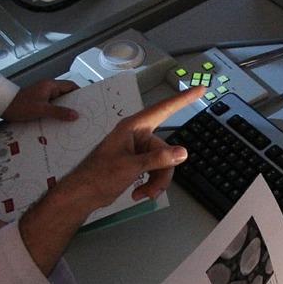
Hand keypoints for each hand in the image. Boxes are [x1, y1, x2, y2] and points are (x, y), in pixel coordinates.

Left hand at [2, 79, 79, 123]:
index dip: (80, 94)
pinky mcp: (38, 102)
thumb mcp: (41, 110)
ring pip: (59, 102)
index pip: (70, 86)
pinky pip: (52, 107)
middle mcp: (48, 88)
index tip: (88, 103)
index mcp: (50, 85)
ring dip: (64, 110)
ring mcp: (43, 95)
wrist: (3, 107)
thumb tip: (76, 115)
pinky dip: (56, 113)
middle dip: (74, 104)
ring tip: (74, 121)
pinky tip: (60, 122)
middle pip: (66, 94)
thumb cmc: (21, 106)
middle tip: (83, 115)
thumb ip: (59, 112)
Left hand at [16, 86, 202, 274]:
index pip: (163, 109)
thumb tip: (182, 152)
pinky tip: (139, 193)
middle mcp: (136, 135)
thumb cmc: (99, 175)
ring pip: (162, 163)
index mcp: (133, 127)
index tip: (201, 88)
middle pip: (166, 149)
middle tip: (154, 190)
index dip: (183, 99)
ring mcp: (136, 150)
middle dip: (163, 172)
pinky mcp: (135, 163)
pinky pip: (154, 170)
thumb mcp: (130, 167)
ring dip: (157, 181)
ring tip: (144, 195)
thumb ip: (158, 159)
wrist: (82, 195)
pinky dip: (151, 183)